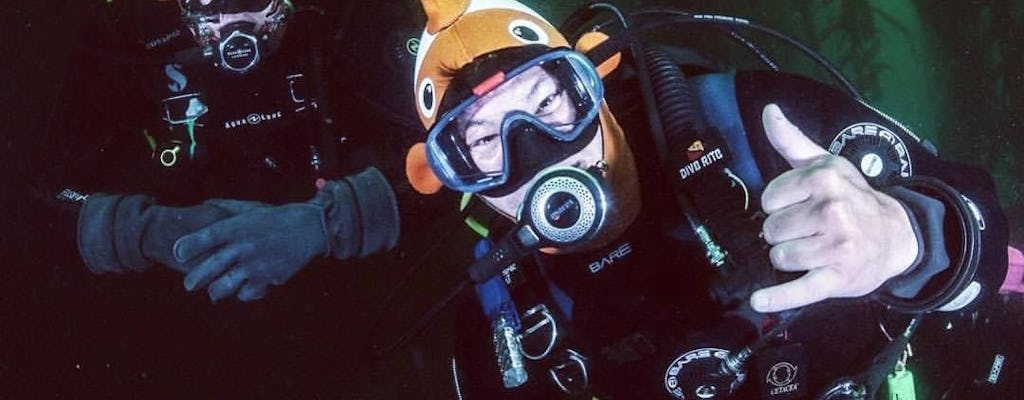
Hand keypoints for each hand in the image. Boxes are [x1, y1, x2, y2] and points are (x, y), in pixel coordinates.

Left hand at [174, 202, 329, 301]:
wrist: (310, 229)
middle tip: (189, 285)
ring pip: (223, 288)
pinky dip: (244, 292)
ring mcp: (255, 265)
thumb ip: (227, 208)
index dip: (187, 247)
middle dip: (194, 279)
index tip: (178, 253)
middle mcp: (243, 247)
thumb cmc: (278, 217)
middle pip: (209, 268)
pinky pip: (246, 294)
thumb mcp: (252, 208)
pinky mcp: (268, 279)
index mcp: (236, 227)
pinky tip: (246, 287)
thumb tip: (205, 203)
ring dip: (216, 291)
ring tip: (215, 291)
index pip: (204, 238)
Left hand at [749, 104, 918, 312]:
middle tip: (809, 230)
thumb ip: (792, 140)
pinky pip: (799, 290)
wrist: (898, 235)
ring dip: (790, 258)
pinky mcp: (839, 277)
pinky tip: (760, 300)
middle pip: (772, 229)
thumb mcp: (826, 164)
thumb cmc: (853, 198)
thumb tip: (768, 111)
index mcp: (823, 180)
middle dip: (784, 232)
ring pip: (780, 257)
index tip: (798, 206)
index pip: (769, 199)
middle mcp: (831, 210)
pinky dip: (778, 298)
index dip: (779, 205)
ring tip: (813, 250)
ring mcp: (836, 246)